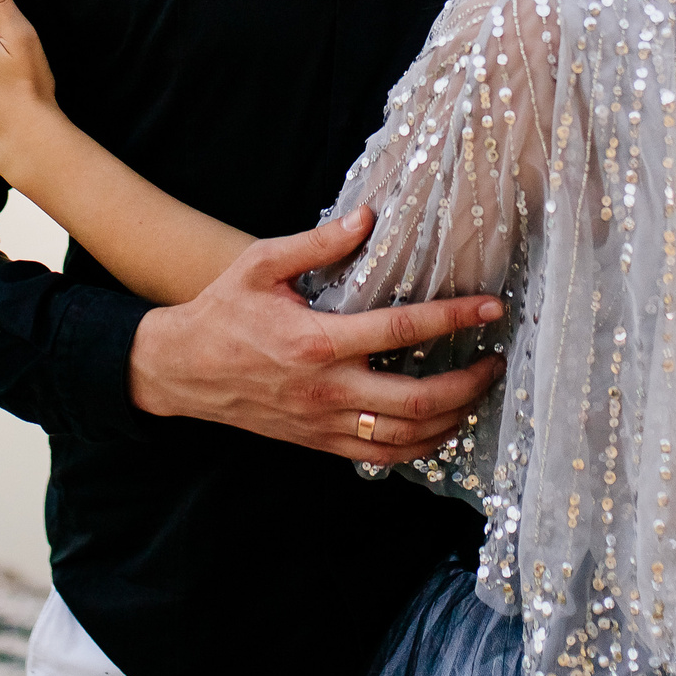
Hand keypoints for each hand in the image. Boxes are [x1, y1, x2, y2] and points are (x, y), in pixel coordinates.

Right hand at [128, 206, 507, 465]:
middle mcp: (326, 389)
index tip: (491, 308)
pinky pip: (379, 457)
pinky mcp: (317, 442)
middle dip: (467, 384)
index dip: (454, 317)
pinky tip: (436, 429)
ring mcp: (322, 422)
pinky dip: (417, 449)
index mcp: (317, 340)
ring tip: (476, 396)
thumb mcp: (261, 264)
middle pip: (416, 401)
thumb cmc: (221, 311)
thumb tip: (367, 218)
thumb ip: (317, 243)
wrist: (179, 369)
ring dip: (450, 420)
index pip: (403, 329)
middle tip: (495, 362)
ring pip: (404, 439)